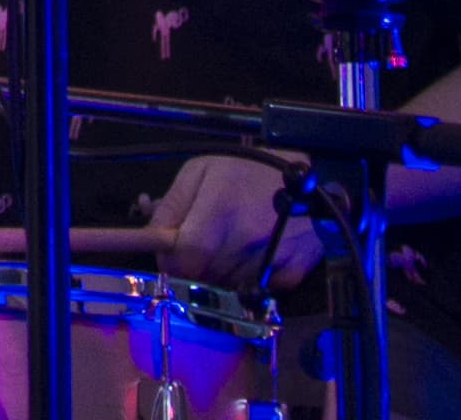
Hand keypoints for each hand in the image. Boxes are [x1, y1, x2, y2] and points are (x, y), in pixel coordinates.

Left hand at [138, 151, 302, 291]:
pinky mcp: (293, 273)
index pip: (185, 259)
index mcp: (220, 210)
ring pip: (226, 287)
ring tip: (227, 246)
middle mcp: (247, 240)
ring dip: (218, 274)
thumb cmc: (248, 170)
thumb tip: (153, 237)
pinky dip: (248, 280)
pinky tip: (251, 256)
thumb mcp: (201, 172)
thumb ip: (172, 204)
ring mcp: (272, 260)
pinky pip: (256, 291)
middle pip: (204, 276)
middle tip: (198, 247)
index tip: (169, 257)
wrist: (307, 179)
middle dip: (193, 267)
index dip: (171, 262)